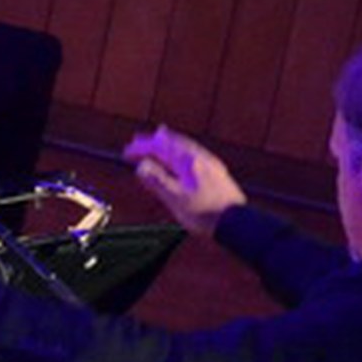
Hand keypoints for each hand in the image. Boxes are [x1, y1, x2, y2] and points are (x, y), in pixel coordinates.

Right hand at [123, 128, 244, 237]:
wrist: (235, 223)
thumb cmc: (206, 214)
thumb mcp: (175, 199)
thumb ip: (157, 181)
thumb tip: (142, 167)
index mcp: (188, 163)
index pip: (160, 148)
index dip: (142, 148)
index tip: (127, 152)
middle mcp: (201, 159)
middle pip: (174, 143)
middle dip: (155, 140)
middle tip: (140, 138)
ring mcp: (211, 165)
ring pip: (187, 147)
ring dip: (170, 142)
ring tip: (162, 137)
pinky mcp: (218, 174)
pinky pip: (196, 154)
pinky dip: (183, 151)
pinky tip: (186, 157)